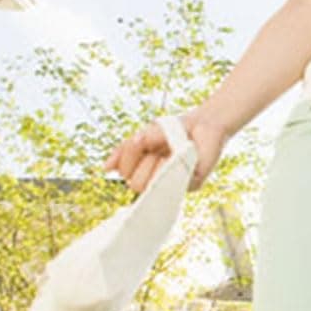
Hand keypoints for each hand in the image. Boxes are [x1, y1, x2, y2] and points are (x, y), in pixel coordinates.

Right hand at [104, 114, 227, 194]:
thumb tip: (107, 169)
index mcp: (146, 168)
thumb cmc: (173, 128)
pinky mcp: (192, 184)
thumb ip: (125, 151)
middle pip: (135, 185)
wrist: (203, 122)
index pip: (126, 175)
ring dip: (152, 166)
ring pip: (150, 188)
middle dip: (139, 163)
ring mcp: (175, 183)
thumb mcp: (144, 135)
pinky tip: (173, 157)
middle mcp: (160, 179)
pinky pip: (172, 185)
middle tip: (153, 149)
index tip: (139, 142)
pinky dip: (168, 168)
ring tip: (164, 152)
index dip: (126, 159)